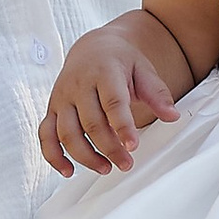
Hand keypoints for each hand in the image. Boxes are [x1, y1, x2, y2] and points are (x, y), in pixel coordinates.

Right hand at [39, 29, 181, 176]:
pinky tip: (68, 171)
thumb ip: (157, 94)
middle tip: (126, 164)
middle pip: (91, 122)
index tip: (133, 146)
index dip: (123, 126)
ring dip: (85, 155)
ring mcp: (62, 98)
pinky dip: (53, 155)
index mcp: (104, 72)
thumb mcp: (143, 70)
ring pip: (67, 132)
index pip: (113, 102)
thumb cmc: (120, 61)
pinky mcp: (52, 109)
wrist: (93, 47)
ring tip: (105, 168)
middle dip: (108, 147)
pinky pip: (46, 135)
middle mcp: (79, 85)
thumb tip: (172, 116)